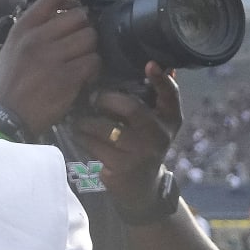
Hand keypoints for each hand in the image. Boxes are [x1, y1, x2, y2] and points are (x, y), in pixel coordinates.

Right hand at [0, 0, 97, 139]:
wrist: (6, 117)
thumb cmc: (9, 84)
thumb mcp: (10, 49)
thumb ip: (30, 31)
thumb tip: (56, 17)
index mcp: (22, 29)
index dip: (70, 0)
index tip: (74, 11)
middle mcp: (37, 39)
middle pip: (79, 17)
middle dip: (84, 29)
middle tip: (80, 43)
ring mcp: (53, 58)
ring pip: (90, 38)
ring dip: (90, 50)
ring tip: (82, 61)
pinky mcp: (67, 77)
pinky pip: (93, 62)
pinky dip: (93, 69)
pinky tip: (85, 76)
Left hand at [69, 63, 181, 207]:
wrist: (141, 187)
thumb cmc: (144, 145)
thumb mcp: (155, 123)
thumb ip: (154, 97)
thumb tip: (153, 62)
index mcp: (170, 119)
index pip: (171, 95)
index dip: (162, 79)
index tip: (150, 64)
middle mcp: (159, 135)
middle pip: (131, 108)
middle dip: (107, 98)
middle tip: (93, 96)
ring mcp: (140, 153)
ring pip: (107, 128)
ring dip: (87, 120)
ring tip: (79, 117)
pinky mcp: (121, 167)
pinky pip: (95, 145)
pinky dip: (83, 136)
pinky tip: (79, 133)